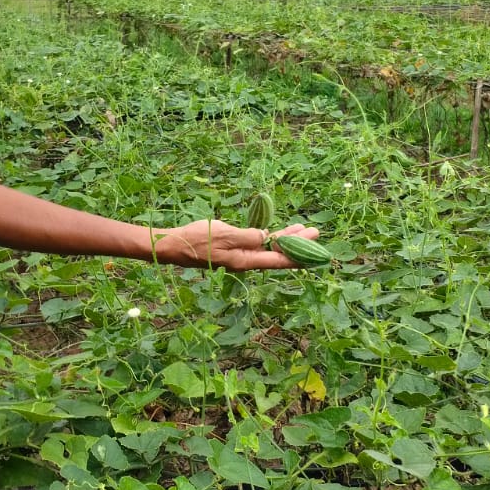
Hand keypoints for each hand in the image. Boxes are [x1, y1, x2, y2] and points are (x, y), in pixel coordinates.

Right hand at [150, 221, 318, 270]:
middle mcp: (246, 260)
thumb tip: (267, 237)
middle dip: (298, 243)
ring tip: (303, 228)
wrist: (173, 245)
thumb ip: (248, 236)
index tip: (316, 249)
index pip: (277, 260)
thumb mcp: (224, 235)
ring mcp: (240, 254)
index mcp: (245, 260)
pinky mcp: (233, 247)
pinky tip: (278, 232)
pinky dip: (271, 237)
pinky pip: (258, 243)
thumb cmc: (197, 240)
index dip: (298, 255)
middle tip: (316, 231)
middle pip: (277, 254)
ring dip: (286, 238)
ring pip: (269, 248)